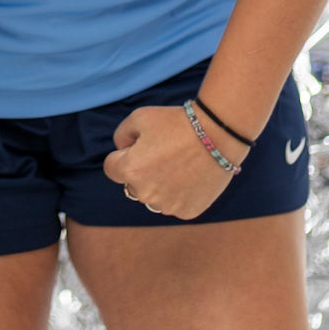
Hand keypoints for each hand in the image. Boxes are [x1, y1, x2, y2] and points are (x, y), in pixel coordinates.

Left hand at [103, 103, 247, 219]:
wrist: (217, 135)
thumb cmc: (177, 123)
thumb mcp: (139, 117)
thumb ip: (121, 135)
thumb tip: (121, 150)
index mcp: (130, 170)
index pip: (111, 168)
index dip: (122, 155)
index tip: (138, 147)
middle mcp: (145, 193)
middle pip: (132, 184)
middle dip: (140, 171)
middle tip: (162, 155)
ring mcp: (167, 205)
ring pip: (153, 197)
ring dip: (158, 186)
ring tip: (178, 166)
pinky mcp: (187, 212)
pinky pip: (174, 205)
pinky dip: (179, 194)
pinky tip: (190, 177)